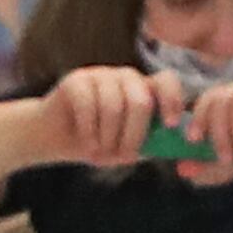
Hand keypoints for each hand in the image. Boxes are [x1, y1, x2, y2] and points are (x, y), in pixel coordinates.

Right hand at [32, 65, 168, 168]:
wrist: (54, 138)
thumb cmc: (98, 143)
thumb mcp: (130, 147)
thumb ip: (153, 143)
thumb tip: (179, 147)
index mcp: (144, 89)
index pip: (166, 81)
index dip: (172, 100)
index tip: (169, 125)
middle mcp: (125, 77)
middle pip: (140, 101)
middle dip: (133, 135)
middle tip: (123, 158)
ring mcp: (100, 75)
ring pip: (113, 107)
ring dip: (108, 138)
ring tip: (100, 154)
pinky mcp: (75, 80)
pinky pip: (88, 105)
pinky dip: (89, 132)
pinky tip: (87, 145)